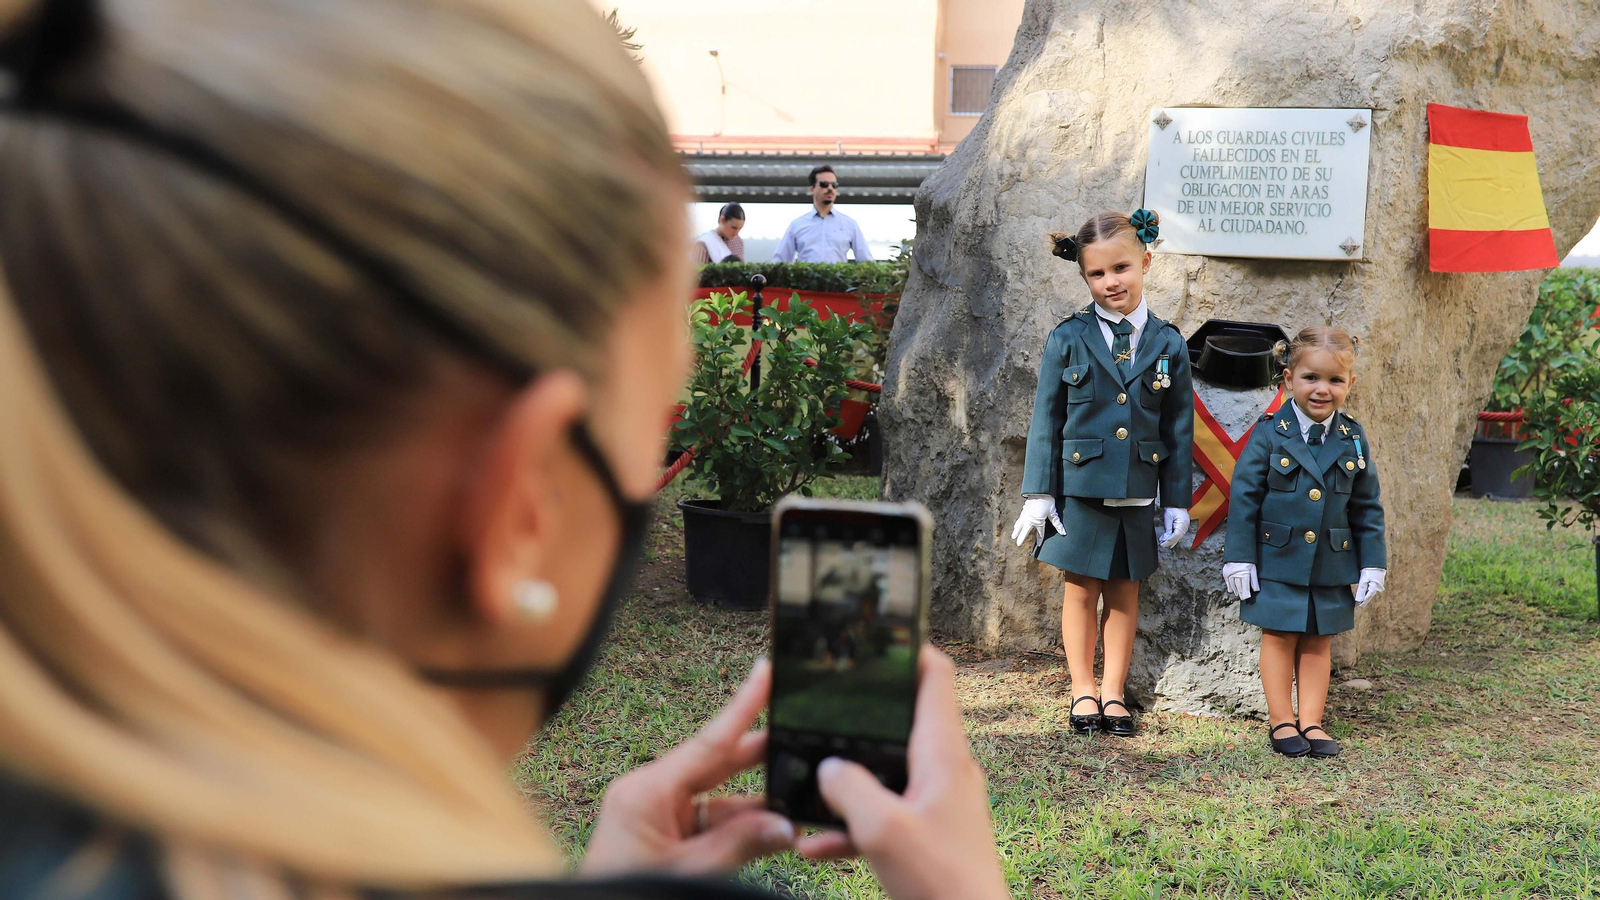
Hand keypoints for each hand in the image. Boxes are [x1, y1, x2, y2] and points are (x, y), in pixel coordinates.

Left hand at [580, 659, 794, 876]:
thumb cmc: (623, 894)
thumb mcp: (688, 874)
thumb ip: (739, 846)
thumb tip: (786, 825)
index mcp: (648, 790)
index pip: (709, 741)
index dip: (743, 706)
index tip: (766, 671)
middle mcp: (652, 794)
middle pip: (719, 765)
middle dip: (763, 756)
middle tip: (804, 733)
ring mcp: (659, 817)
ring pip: (723, 800)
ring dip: (760, 805)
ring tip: (802, 800)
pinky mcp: (666, 839)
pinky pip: (713, 825)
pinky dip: (744, 830)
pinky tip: (777, 831)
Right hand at [796, 647, 1008, 899]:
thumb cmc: (943, 883)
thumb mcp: (882, 829)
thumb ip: (849, 788)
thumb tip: (828, 767)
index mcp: (943, 754)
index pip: (935, 677)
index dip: (908, 650)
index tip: (873, 638)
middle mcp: (945, 771)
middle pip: (903, 721)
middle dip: (861, 714)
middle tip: (822, 702)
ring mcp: (938, 804)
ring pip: (886, 773)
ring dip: (849, 779)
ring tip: (805, 782)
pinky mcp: (928, 836)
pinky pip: (885, 816)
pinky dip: (853, 824)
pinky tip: (815, 844)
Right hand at [1010, 496, 1064, 548]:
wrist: (1040, 491)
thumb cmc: (1047, 502)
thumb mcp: (1053, 513)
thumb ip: (1057, 523)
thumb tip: (1063, 532)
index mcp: (1038, 521)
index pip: (1040, 533)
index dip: (1040, 539)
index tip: (1039, 545)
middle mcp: (1030, 519)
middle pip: (1024, 531)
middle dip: (1021, 538)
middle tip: (1018, 544)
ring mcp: (1025, 515)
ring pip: (1019, 525)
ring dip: (1016, 531)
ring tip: (1013, 536)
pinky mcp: (1024, 510)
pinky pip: (1019, 519)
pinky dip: (1017, 523)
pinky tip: (1016, 525)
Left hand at [1158, 507, 1190, 548]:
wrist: (1177, 503)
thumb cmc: (1173, 508)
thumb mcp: (1168, 518)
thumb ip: (1167, 529)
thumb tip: (1165, 538)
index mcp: (1182, 524)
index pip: (1176, 536)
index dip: (1169, 541)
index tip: (1163, 544)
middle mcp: (1185, 527)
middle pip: (1177, 537)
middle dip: (1169, 542)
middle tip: (1162, 545)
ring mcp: (1185, 527)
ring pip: (1178, 537)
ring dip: (1171, 540)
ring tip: (1164, 543)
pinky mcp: (1183, 526)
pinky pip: (1179, 534)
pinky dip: (1174, 537)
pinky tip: (1169, 541)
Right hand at [1222, 562, 1258, 601]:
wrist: (1238, 551)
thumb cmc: (1248, 560)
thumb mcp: (1253, 569)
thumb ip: (1254, 580)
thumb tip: (1256, 590)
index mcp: (1244, 574)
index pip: (1245, 587)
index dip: (1246, 593)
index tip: (1247, 598)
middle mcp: (1236, 575)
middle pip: (1238, 587)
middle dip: (1241, 593)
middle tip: (1243, 598)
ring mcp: (1230, 573)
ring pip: (1232, 585)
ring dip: (1235, 590)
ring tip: (1238, 594)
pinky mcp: (1226, 572)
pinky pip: (1227, 581)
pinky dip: (1229, 586)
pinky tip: (1231, 590)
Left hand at [1354, 567, 1386, 606]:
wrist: (1375, 561)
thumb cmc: (1369, 570)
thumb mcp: (1363, 580)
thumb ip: (1361, 590)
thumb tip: (1358, 600)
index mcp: (1374, 588)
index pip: (1367, 598)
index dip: (1362, 603)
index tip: (1358, 607)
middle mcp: (1377, 588)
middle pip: (1368, 596)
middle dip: (1364, 600)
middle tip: (1358, 606)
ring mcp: (1377, 584)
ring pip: (1369, 592)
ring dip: (1365, 595)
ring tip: (1360, 601)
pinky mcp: (1375, 581)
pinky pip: (1370, 587)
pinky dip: (1366, 590)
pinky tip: (1363, 592)